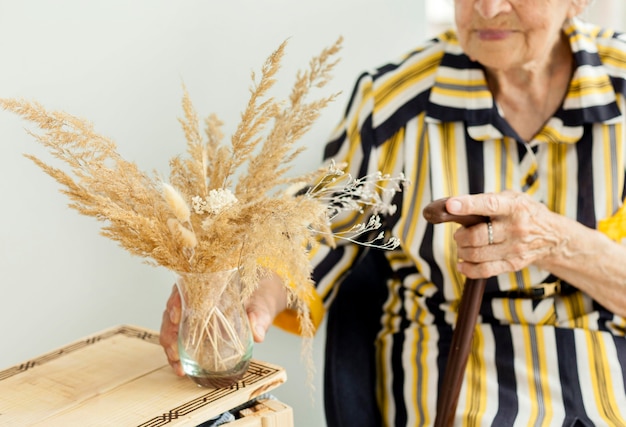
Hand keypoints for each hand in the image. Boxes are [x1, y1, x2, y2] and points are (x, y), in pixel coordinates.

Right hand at [159, 273, 287, 374]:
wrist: (262, 297)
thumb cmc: (260, 294)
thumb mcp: (262, 303)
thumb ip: (259, 316)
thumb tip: (257, 334)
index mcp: (208, 282)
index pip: (184, 287)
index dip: (176, 301)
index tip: (177, 317)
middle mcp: (195, 294)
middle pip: (172, 309)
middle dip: (170, 332)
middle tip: (175, 353)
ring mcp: (192, 310)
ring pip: (172, 325)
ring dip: (171, 346)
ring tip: (178, 366)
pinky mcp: (195, 325)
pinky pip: (180, 336)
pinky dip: (178, 352)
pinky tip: (181, 367)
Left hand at [445, 191, 560, 277]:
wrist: (552, 237)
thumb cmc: (524, 213)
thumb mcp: (512, 198)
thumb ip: (487, 200)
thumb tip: (455, 205)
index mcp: (514, 207)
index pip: (489, 205)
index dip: (468, 205)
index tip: (450, 205)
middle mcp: (515, 228)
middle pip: (477, 236)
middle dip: (460, 236)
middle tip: (459, 234)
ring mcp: (514, 248)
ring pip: (477, 254)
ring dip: (462, 251)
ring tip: (462, 246)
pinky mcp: (513, 264)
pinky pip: (484, 270)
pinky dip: (468, 268)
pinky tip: (462, 263)